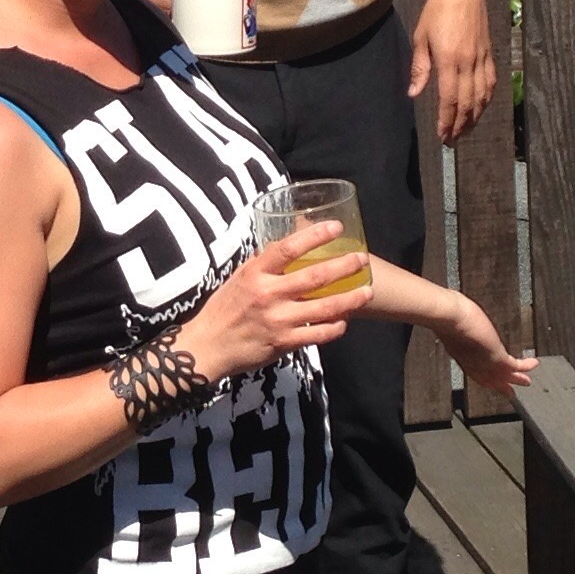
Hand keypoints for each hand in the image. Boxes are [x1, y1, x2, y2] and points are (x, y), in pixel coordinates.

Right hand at [174, 223, 370, 380]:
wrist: (207, 346)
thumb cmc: (223, 308)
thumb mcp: (240, 278)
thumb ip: (264, 265)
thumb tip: (288, 246)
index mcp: (256, 273)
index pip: (288, 248)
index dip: (315, 235)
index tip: (337, 227)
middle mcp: (268, 294)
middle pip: (315, 277)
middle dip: (344, 266)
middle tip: (362, 259)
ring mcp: (278, 320)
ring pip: (324, 308)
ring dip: (350, 299)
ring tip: (367, 291)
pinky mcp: (283, 343)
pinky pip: (317, 334)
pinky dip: (335, 327)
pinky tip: (344, 321)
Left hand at [410, 0, 495, 144]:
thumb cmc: (437, 10)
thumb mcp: (421, 37)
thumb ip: (420, 68)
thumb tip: (414, 93)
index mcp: (449, 59)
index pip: (449, 98)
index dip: (446, 120)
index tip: (442, 135)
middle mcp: (468, 62)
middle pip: (467, 102)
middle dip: (460, 124)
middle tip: (452, 140)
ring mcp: (481, 58)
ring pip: (482, 96)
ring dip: (474, 116)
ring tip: (465, 130)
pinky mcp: (489, 53)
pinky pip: (491, 82)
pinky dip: (486, 98)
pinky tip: (480, 107)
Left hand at [436, 291, 536, 396]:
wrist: (449, 317)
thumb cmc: (447, 315)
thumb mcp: (453, 322)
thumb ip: (456, 323)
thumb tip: (455, 313)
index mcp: (462, 355)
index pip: (476, 372)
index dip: (485, 377)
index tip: (492, 381)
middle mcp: (474, 362)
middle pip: (490, 380)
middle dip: (501, 386)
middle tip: (511, 393)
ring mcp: (486, 362)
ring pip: (504, 375)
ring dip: (516, 379)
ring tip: (527, 382)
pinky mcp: (497, 357)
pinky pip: (515, 365)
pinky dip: (525, 366)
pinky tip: (534, 364)